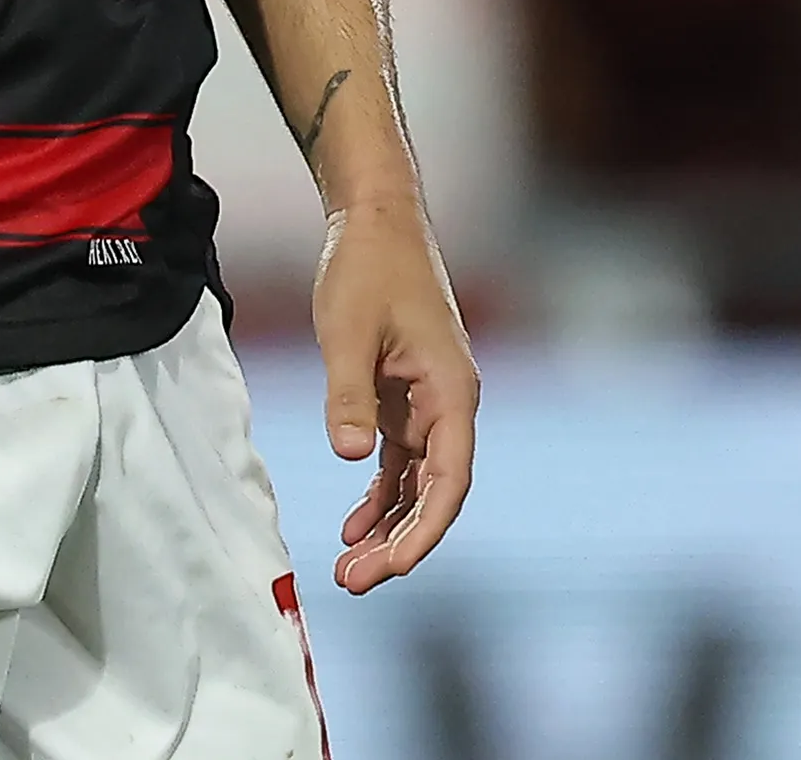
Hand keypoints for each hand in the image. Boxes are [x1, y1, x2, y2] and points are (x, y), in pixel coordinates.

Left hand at [310, 195, 477, 592]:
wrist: (374, 218)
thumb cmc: (366, 265)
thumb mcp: (348, 329)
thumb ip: (349, 394)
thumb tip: (351, 456)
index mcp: (452, 391)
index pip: (449, 480)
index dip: (425, 531)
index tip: (393, 569)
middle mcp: (450, 403)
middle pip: (435, 492)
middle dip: (399, 541)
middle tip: (354, 581)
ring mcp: (429, 402)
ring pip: (417, 482)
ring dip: (388, 524)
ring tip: (350, 568)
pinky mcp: (405, 395)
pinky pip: (400, 459)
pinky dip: (380, 491)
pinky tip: (353, 522)